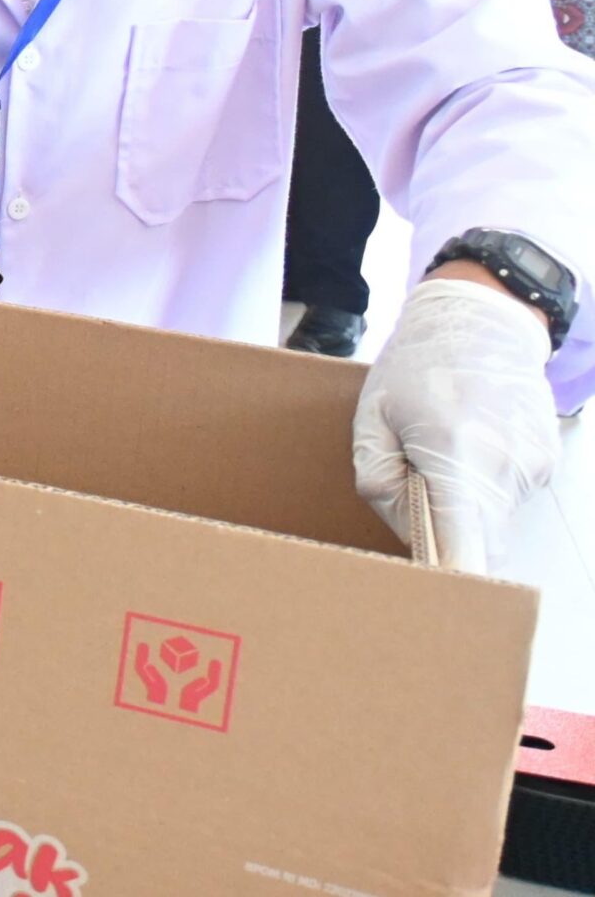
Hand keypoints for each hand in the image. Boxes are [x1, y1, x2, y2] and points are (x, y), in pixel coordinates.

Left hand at [353, 276, 559, 572]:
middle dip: (450, 536)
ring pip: (493, 518)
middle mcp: (504, 465)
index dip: (451, 576)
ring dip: (466, 504)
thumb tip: (407, 528)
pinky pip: (508, 495)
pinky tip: (473, 441)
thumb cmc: (417, 366)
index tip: (440, 596)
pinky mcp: (545, 461)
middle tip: (421, 489)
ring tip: (445, 449)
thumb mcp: (372, 417)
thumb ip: (379, 478)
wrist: (480, 322)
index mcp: (455, 454)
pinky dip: (485, 484)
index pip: (464, 542)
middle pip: (480, 541)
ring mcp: (532, 465)